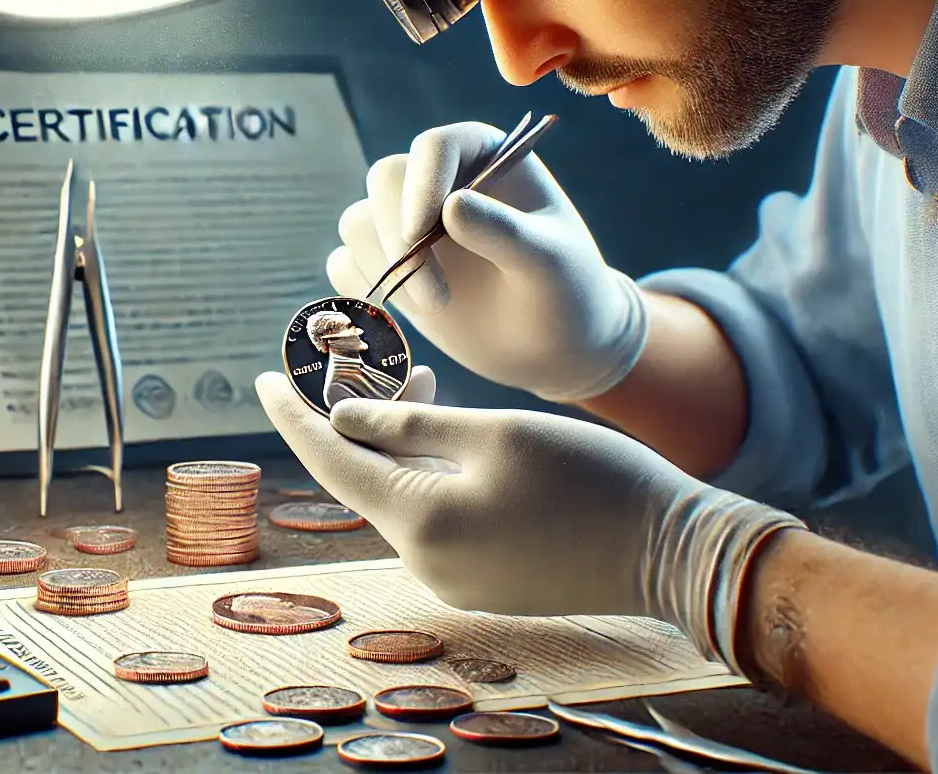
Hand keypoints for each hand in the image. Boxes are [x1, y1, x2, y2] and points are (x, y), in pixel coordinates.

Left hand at [255, 367, 802, 669]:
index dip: (295, 417)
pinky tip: (446, 432)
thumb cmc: (591, 479)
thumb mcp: (496, 432)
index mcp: (421, 522)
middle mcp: (427, 562)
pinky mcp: (486, 583)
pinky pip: (436, 519)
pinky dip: (428, 473)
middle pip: (366, 480)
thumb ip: (411, 422)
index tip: (265, 377)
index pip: (333, 462)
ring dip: (398, 441)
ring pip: (402, 497)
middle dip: (358, 417)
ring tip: (417, 375)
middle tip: (367, 355)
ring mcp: (456, 579)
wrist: (672, 552)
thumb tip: (343, 417)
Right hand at [331, 121, 646, 401]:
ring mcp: (409, 222)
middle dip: (397, 237)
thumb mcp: (550, 265)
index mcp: (484, 155)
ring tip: (435, 307)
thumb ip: (506, 233)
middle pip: (384, 181)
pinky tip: (401, 317)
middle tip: (436, 298)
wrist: (555, 346)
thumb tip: (452, 205)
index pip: (434, 148)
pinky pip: (346, 263)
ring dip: (383, 268)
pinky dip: (360, 289)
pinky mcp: (389, 265)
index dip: (420, 187)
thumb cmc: (566, 294)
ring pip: (359, 222)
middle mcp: (440, 179)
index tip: (419, 237)